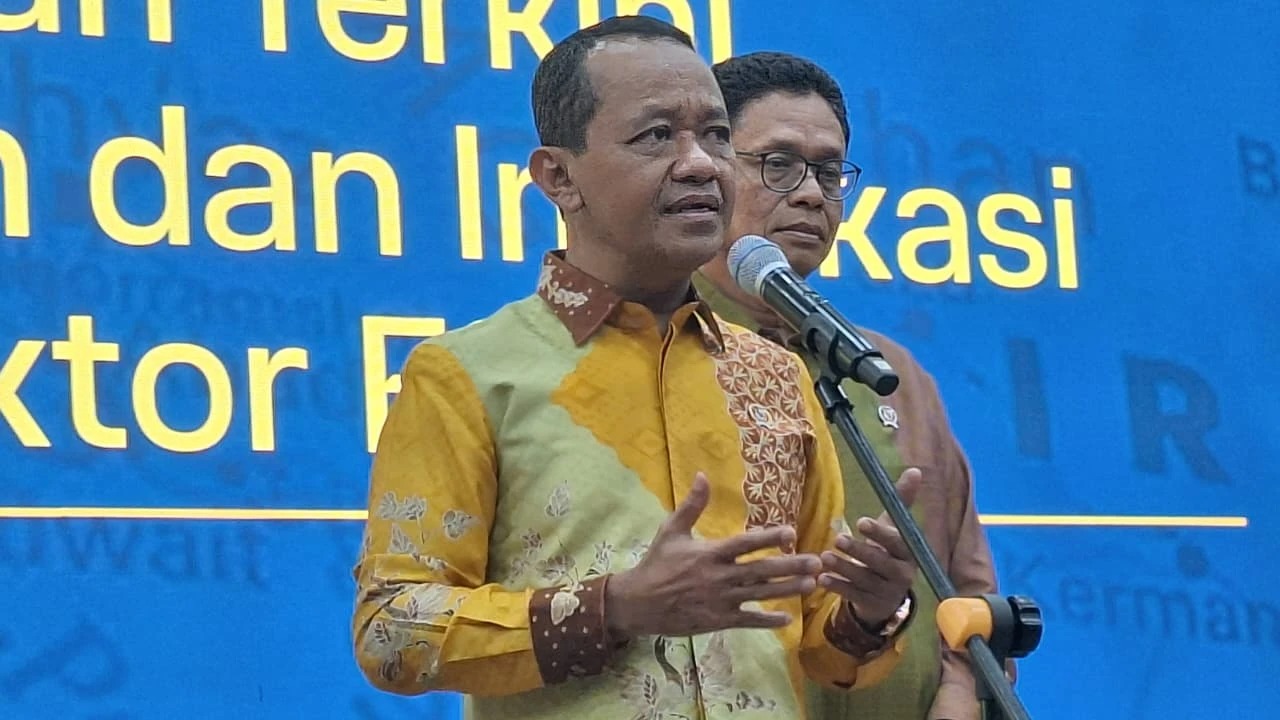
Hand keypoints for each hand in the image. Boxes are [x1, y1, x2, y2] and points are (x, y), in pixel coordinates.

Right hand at [605, 472, 822, 638]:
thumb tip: (703, 475)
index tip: (791, 532)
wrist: (639, 603)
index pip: (744, 544)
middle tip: (816, 562)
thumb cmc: (657, 563)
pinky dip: (767, 621)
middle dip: (790, 566)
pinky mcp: (718, 620)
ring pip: (759, 595)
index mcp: (709, 553)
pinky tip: (787, 618)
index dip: (768, 538)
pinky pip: (747, 621)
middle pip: (760, 570)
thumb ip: (692, 504)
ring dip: (787, 590)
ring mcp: (720, 600)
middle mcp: (719, 577)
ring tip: (811, 585)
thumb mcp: (671, 531)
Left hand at [818, 468, 921, 627]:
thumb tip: (916, 469)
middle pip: (881, 563)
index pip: (897, 542)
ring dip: (844, 568)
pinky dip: (838, 587)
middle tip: (837, 539)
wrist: (887, 593)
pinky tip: (821, 579)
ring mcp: (888, 592)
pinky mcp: (872, 605)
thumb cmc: (887, 550)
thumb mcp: (893, 527)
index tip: (861, 522)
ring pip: (865, 580)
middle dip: (859, 551)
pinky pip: (855, 596)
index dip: (880, 533)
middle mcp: (902, 573)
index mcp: (908, 552)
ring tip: (824, 557)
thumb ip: (901, 500)